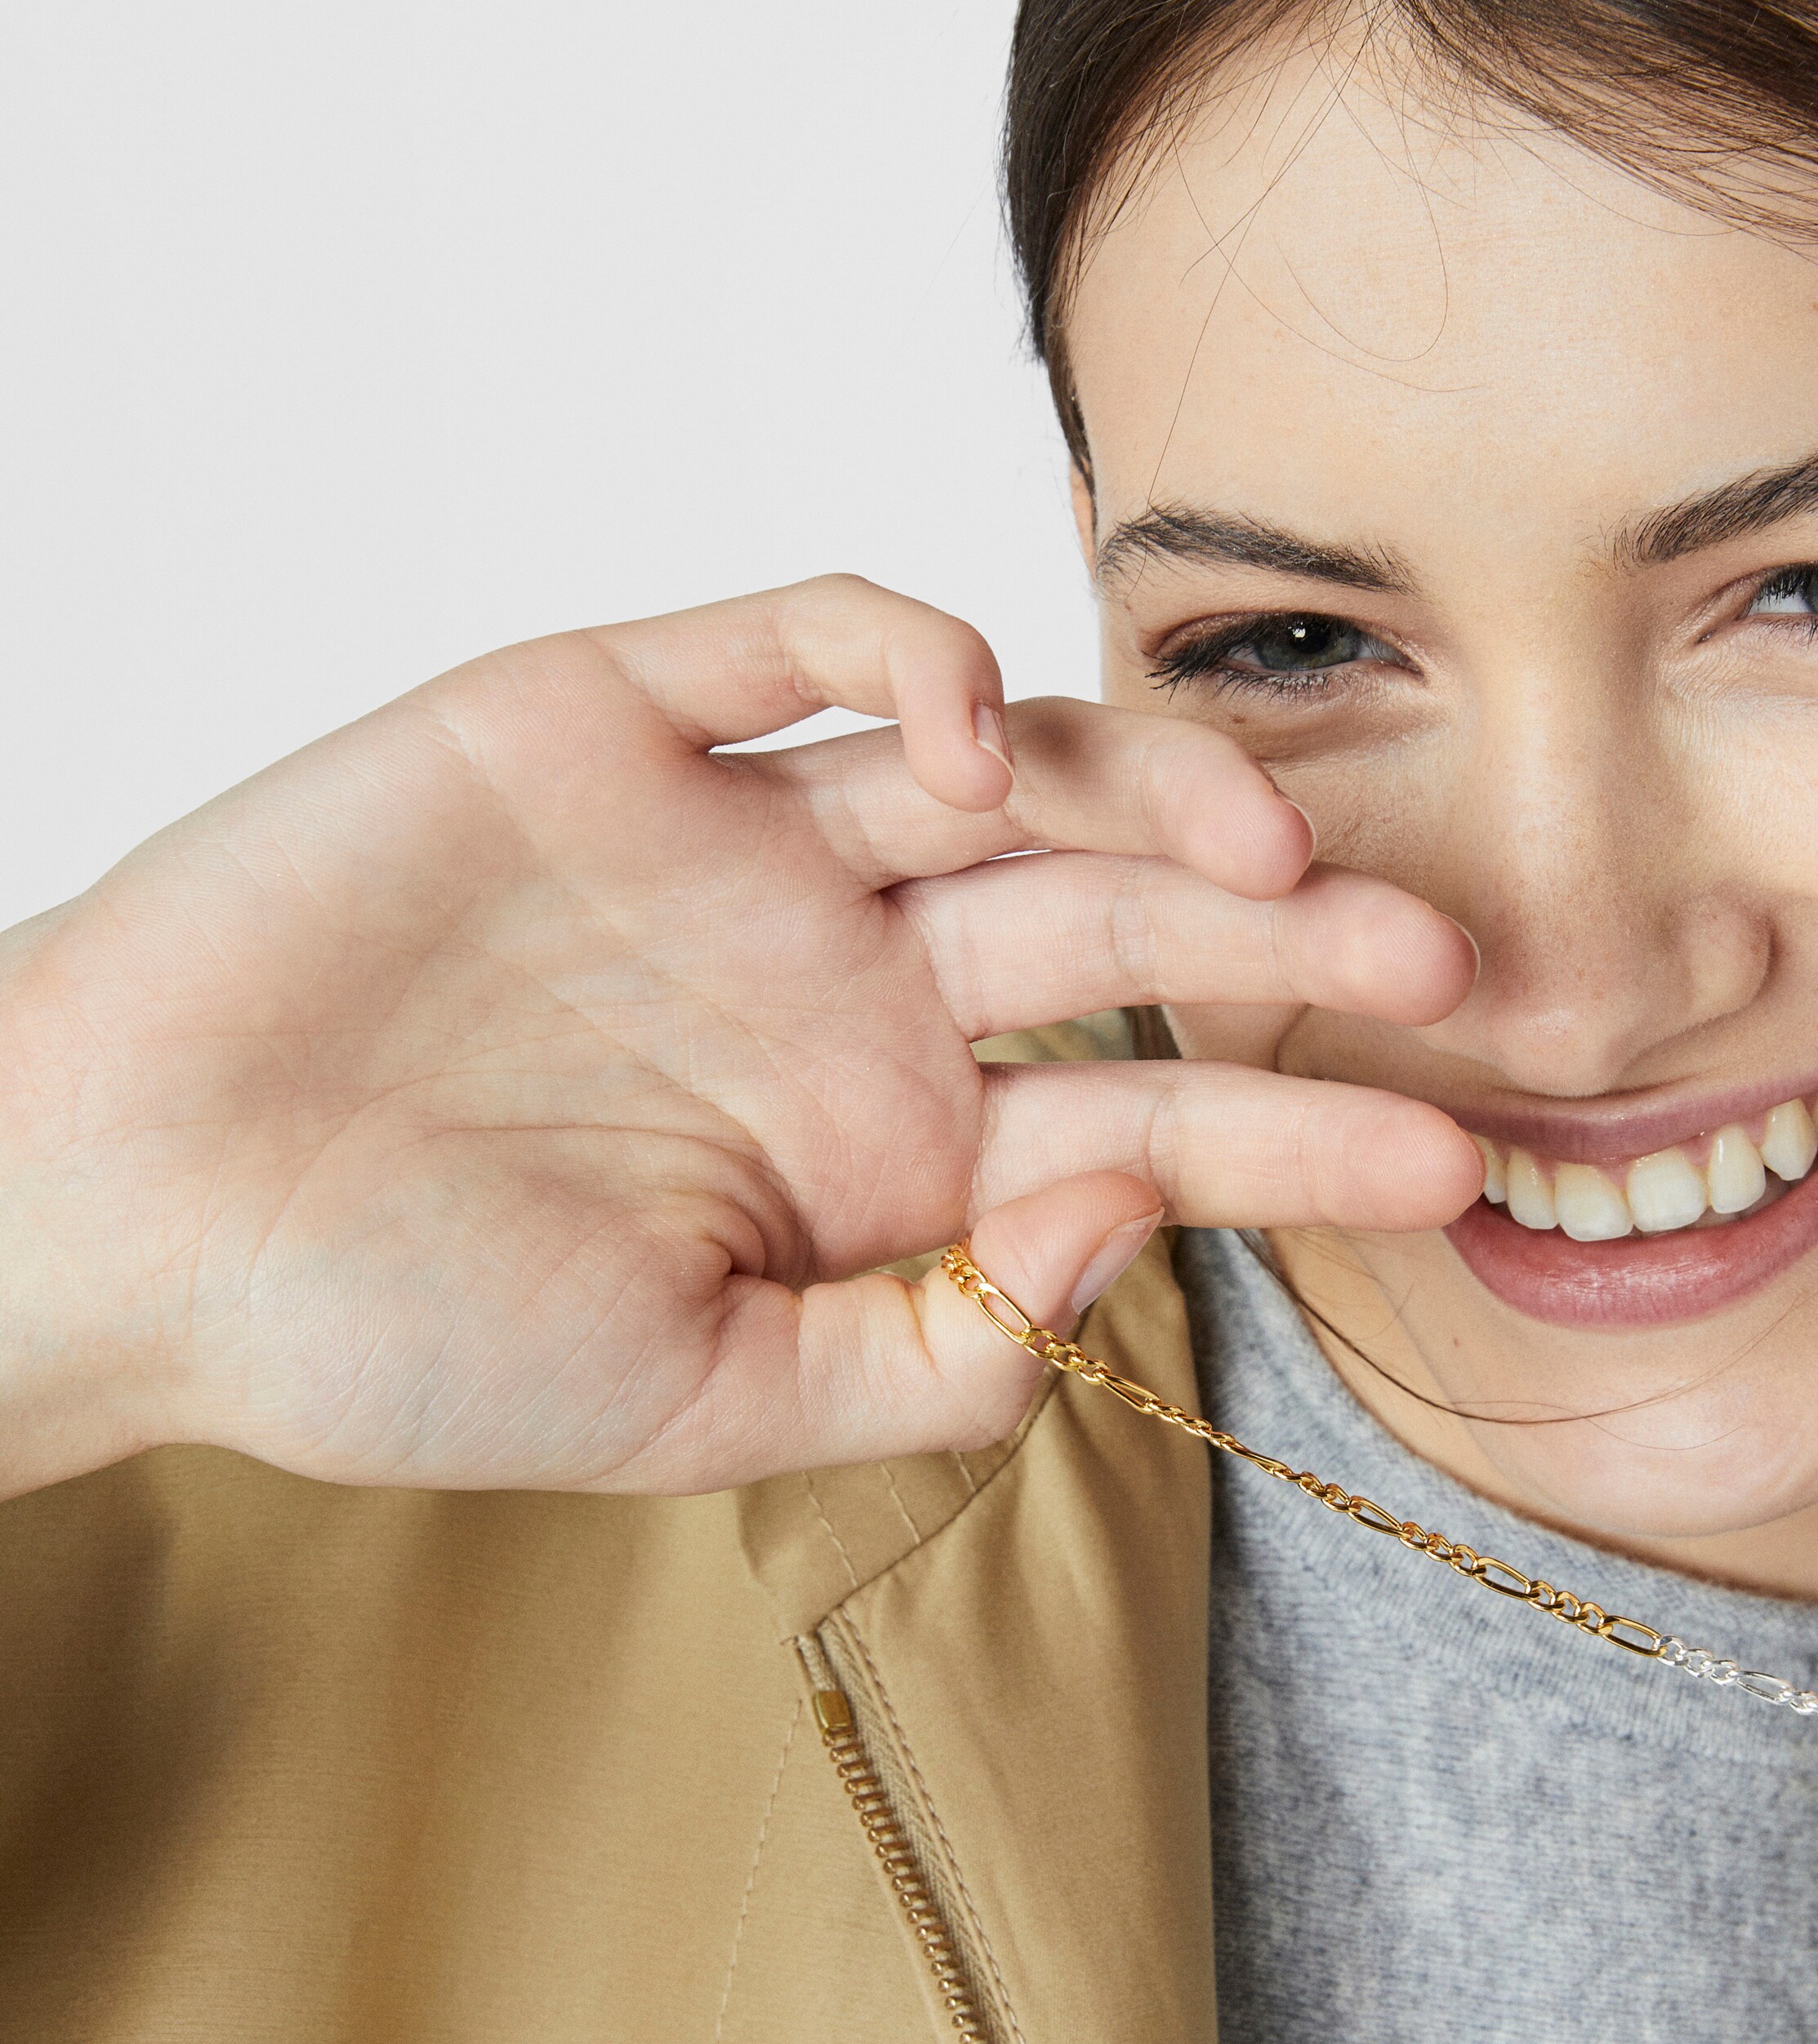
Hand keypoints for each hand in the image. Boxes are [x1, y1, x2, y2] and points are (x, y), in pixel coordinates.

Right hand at [0, 577, 1479, 1497]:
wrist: (129, 1212)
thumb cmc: (390, 1329)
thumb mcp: (703, 1407)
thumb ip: (943, 1354)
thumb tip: (1130, 1211)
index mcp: (883, 1140)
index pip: (1150, 1118)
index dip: (1307, 1133)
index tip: (1459, 1161)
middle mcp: (844, 973)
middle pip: (1124, 926)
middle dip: (1294, 940)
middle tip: (1452, 966)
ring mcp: (742, 835)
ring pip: (1010, 766)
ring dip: (1156, 789)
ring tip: (1269, 854)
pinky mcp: (615, 715)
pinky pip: (806, 636)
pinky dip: (921, 659)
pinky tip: (990, 744)